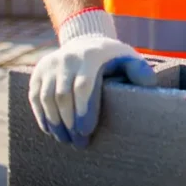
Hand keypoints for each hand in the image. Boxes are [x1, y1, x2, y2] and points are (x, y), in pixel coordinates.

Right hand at [28, 11, 155, 147]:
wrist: (85, 42)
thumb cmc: (111, 57)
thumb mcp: (128, 58)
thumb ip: (140, 70)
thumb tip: (150, 85)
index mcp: (91, 56)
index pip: (84, 86)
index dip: (84, 110)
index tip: (87, 131)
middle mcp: (67, 58)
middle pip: (63, 95)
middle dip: (70, 122)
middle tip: (78, 143)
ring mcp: (50, 63)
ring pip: (46, 98)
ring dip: (55, 122)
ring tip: (65, 140)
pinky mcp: (38, 71)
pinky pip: (35, 97)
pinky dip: (42, 115)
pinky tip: (51, 130)